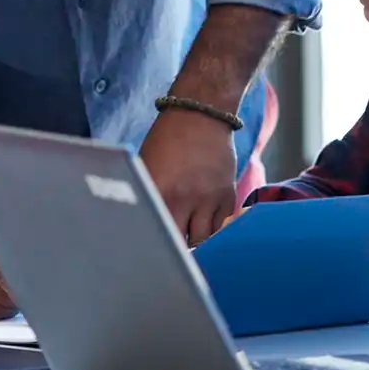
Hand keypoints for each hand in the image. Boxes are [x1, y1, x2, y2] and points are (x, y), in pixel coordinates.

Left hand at [139, 108, 238, 246]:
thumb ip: (147, 196)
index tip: (153, 254)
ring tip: (188, 238)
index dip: (155, 247)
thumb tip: (140, 225)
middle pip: (182, 245)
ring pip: (204, 241)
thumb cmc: (167, 141)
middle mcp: (185, 198)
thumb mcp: (147, 167)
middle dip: (176, 251)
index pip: (156, 234)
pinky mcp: (228, 196)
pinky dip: (212, 229)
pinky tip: (204, 220)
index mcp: (158, 191)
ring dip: (196, 242)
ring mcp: (209, 199)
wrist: (201, 114)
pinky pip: (221, 227)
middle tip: (171, 253)